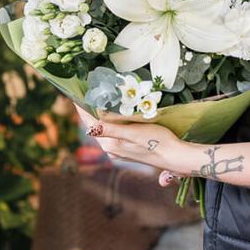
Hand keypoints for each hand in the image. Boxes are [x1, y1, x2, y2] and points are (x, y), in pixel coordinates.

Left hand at [74, 104, 188, 181]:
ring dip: (99, 117)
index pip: (90, 124)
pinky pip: (112, 133)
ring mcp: (119, 151)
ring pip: (103, 130)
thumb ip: (112, 130)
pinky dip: (109, 123)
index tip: (75, 94)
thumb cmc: (157, 142)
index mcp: (110, 144)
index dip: (82, 109)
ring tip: (96, 100)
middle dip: (89, 111)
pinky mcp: (127, 150)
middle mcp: (111, 149)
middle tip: (85, 93)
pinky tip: (113, 115)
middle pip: (95, 127)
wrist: (174, 156)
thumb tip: (90, 127)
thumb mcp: (134, 132)